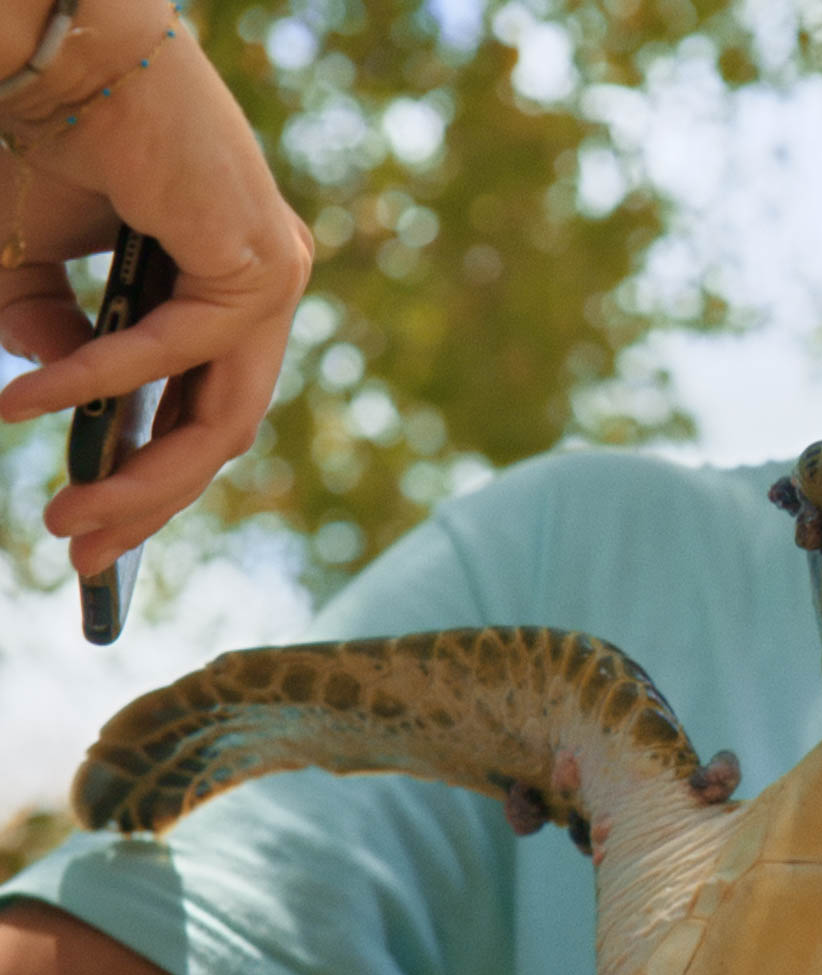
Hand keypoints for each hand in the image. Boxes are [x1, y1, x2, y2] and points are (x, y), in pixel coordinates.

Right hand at [0, 3, 311, 574]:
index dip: (148, 484)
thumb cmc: (49, 147)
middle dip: (146, 504)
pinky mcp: (260, 260)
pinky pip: (179, 349)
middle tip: (77, 555)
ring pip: (219, 419)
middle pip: (217, 434)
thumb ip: (51, 341)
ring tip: (62, 521)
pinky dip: (99, 380)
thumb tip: (59, 402)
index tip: (98, 544)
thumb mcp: (33, 269)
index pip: (201, 411)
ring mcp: (273, 278)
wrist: (60, 53)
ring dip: (139, 479)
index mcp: (226, 292)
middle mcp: (264, 289)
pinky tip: (29, 405)